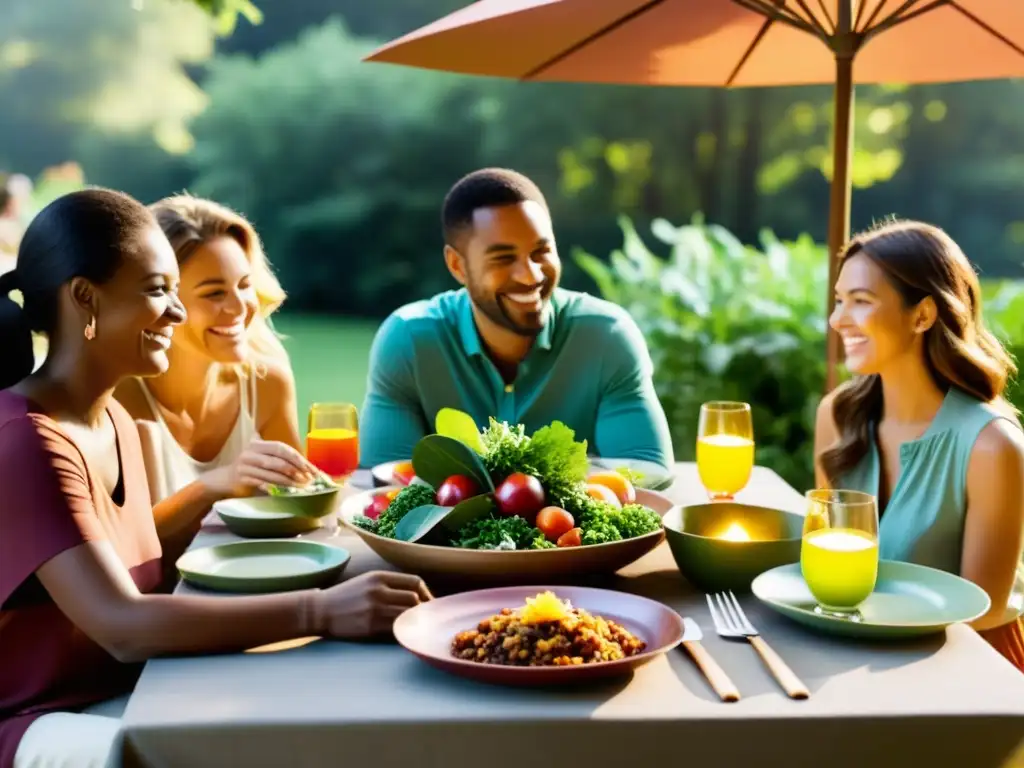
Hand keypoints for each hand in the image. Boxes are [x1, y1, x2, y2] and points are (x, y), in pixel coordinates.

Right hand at [203, 438, 315, 497]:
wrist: (223, 479)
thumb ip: (277, 456)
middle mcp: (250, 453)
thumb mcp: (260, 456)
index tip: (310, 468)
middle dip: (296, 469)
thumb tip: (305, 465)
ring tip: (301, 485)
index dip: (297, 457)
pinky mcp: (242, 480)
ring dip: (289, 480)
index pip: (281, 448)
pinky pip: (263, 484)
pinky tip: (286, 491)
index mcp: (257, 444)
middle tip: (309, 478)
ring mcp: (245, 467)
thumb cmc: (248, 467)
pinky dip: (276, 488)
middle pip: (278, 459)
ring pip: (272, 473)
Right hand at [315, 571, 432, 637]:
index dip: (426, 593)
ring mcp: (374, 608)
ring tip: (417, 626)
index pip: (414, 581)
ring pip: (408, 614)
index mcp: (379, 576)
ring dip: (415, 621)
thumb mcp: (366, 581)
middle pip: (414, 598)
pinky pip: (396, 628)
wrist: (319, 611)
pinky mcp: (370, 626)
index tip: (428, 603)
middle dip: (423, 609)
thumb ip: (389, 585)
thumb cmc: (344, 597)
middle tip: (426, 618)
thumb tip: (416, 595)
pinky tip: (404, 632)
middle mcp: (378, 590)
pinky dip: (404, 630)